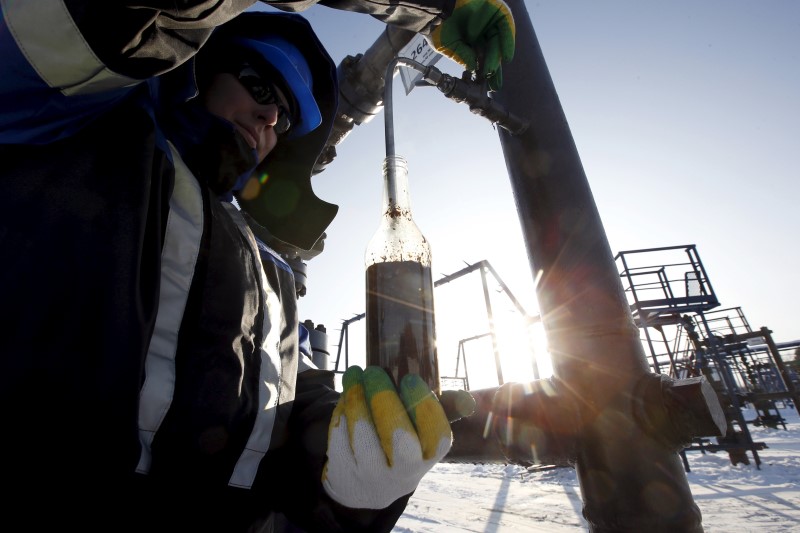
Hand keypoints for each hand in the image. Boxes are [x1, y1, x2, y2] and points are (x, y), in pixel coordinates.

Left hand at [322, 366, 451, 508]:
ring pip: (363, 435)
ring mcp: (373, 476)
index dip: (424, 405)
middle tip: (374, 370)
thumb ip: (444, 411)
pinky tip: (346, 395)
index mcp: (430, 456)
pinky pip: (341, 437)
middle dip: (384, 398)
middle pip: (398, 437)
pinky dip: (342, 411)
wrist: (368, 486)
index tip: (410, 378)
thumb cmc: (403, 446)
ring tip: (354, 374)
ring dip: (357, 398)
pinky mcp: (345, 473)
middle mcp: (405, 472)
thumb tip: (468, 399)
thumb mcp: (424, 433)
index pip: (436, 434)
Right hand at [430, 0, 515, 90]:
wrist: (437, 8)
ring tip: (494, 71)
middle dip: (493, 68)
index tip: (488, 86)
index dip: (485, 71)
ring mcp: (489, 20)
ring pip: (499, 40)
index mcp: (471, 40)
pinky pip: (506, 25)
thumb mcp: (450, 46)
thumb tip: (473, 68)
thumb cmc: (439, 26)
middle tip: (493, 83)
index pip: (482, 57)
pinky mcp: (495, 9)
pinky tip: (506, 57)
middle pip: (492, 51)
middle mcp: (482, 31)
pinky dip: (508, 42)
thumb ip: (463, 56)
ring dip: (497, 57)